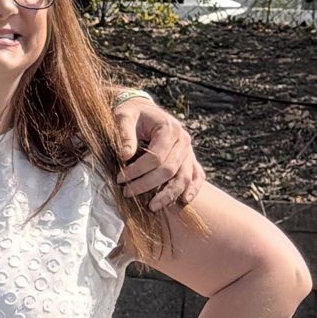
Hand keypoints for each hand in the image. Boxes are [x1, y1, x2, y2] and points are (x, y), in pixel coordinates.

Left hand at [113, 94, 202, 211]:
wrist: (143, 110)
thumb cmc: (131, 114)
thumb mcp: (123, 116)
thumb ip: (124, 134)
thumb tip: (125, 155)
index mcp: (169, 128)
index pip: (156, 157)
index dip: (138, 171)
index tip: (120, 179)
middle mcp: (183, 140)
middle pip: (170, 170)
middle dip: (147, 184)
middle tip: (127, 192)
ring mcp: (189, 151)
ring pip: (184, 177)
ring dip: (169, 194)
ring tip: (152, 207)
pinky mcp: (189, 159)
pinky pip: (197, 176)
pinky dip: (192, 189)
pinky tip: (184, 200)